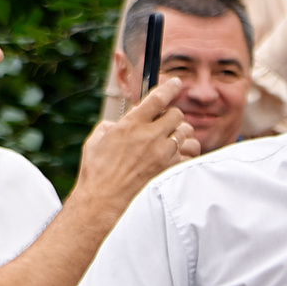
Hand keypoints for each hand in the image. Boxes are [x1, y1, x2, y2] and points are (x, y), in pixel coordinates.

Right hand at [75, 75, 193, 213]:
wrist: (104, 202)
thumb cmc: (96, 172)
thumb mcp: (96, 141)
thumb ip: (111, 126)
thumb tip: (120, 122)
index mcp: (131, 125)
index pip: (158, 98)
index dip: (169, 88)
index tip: (175, 83)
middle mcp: (150, 137)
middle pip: (177, 114)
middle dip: (171, 116)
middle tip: (163, 124)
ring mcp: (164, 154)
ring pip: (186, 133)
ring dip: (179, 134)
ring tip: (169, 141)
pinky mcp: (171, 170)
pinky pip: (190, 154)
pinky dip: (184, 153)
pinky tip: (175, 157)